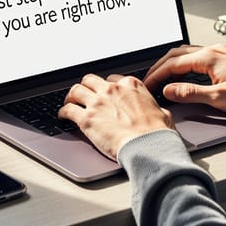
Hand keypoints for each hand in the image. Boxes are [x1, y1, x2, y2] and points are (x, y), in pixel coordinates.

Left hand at [59, 73, 173, 159]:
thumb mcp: (163, 114)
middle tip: (84, 95)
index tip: (103, 93)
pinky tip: (62, 117)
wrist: (147, 146)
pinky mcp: (87, 119)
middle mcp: (112, 90)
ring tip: (69, 102)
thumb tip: (159, 113)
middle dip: (86, 87)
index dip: (106, 87)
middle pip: (90, 80)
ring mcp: (98, 103)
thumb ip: (156, 109)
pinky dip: (63, 112)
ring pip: (76, 90)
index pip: (112, 79)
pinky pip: (68, 110)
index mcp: (131, 86)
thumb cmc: (157, 133)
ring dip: (71, 96)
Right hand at [143, 44, 225, 114]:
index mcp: (208, 57)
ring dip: (171, 64)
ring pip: (186, 53)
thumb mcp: (219, 97)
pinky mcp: (225, 58)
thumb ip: (190, 93)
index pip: (173, 64)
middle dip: (160, 67)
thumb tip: (169, 91)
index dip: (156, 75)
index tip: (147, 85)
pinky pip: (197, 56)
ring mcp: (219, 52)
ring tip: (162, 77)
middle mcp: (212, 50)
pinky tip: (184, 73)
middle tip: (149, 81)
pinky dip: (184, 64)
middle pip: (176, 54)